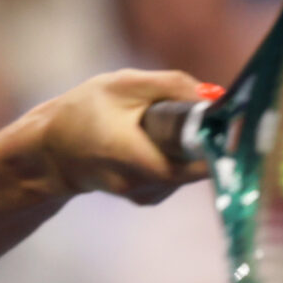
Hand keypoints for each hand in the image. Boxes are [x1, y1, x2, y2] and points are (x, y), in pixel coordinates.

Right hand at [30, 69, 208, 203]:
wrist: (50, 152)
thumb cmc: (82, 113)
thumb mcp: (122, 85)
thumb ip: (171, 85)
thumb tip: (217, 96)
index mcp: (137, 158)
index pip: (199, 162)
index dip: (222, 141)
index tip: (233, 121)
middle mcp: (145, 186)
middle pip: (198, 163)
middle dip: (202, 136)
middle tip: (192, 111)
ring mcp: (147, 196)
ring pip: (189, 169)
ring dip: (186, 145)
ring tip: (156, 124)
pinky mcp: (147, 197)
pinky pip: (177, 174)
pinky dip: (175, 155)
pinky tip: (151, 140)